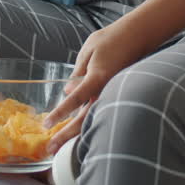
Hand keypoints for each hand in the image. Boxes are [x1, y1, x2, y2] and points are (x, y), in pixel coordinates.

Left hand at [44, 23, 153, 153]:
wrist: (137, 36)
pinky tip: (77, 132)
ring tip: (61, 146)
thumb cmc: (111, 40)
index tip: (46, 124)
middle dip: (66, 134)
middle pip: (83, 118)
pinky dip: (87, 124)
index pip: (75, 99)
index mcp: (97, 78)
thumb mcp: (88, 51)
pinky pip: (100, 112)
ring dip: (76, 134)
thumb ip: (77, 72)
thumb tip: (67, 91)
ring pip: (93, 120)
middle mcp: (106, 90)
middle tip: (51, 148)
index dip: (60, 112)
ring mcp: (112, 94)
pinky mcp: (116, 94)